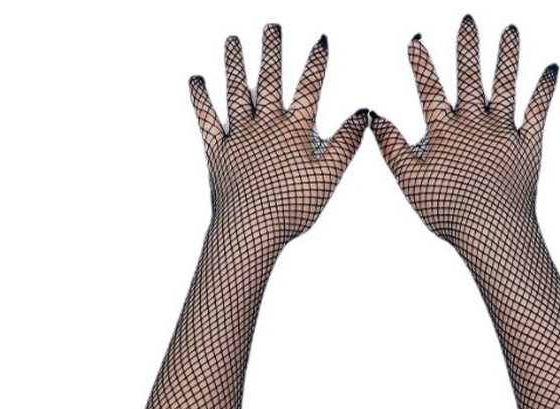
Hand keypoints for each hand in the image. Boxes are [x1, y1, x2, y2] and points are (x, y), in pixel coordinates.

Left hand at [189, 23, 368, 243]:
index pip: (309, 91)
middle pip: (270, 82)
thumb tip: (362, 114)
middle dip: (272, 53)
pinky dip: (201, 100)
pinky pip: (207, 120)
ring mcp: (238, 138)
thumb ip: (346, 144)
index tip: (320, 40)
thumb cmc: (291, 209)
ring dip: (235, 65)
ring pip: (237, 93)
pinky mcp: (217, 153)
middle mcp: (265, 128)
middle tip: (271, 27)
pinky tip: (197, 81)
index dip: (316, 65)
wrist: (249, 229)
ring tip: (233, 41)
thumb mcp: (328, 178)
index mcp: (294, 134)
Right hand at [369, 15, 557, 258]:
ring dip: (508, 56)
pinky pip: (537, 112)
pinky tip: (551, 69)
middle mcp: (475, 125)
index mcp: (445, 133)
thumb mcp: (410, 182)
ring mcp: (504, 133)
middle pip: (470, 78)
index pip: (430, 90)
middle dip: (468, 48)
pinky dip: (544, 90)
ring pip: (505, 86)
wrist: (493, 231)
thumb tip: (375, 117)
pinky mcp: (529, 146)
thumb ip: (392, 148)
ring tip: (510, 29)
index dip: (422, 64)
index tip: (417, 39)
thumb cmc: (448, 212)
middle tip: (468, 19)